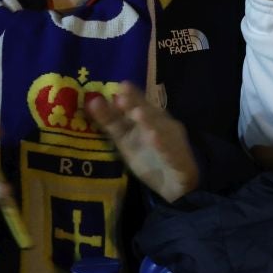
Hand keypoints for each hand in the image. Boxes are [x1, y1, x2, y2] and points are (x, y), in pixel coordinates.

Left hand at [87, 82, 199, 203]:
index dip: (132, 95)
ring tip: (137, 114)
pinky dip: (163, 145)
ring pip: (161, 129)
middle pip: (150, 112)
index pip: (139, 104)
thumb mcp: (125, 140)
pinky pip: (171, 152)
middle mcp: (163, 125)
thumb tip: (92, 100)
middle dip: (138, 103)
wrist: (173, 186)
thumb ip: (110, 121)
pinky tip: (154, 139)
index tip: (122, 85)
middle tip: (123, 95)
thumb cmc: (149, 159)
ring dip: (149, 121)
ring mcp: (173, 141)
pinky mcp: (180, 159)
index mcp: (150, 119)